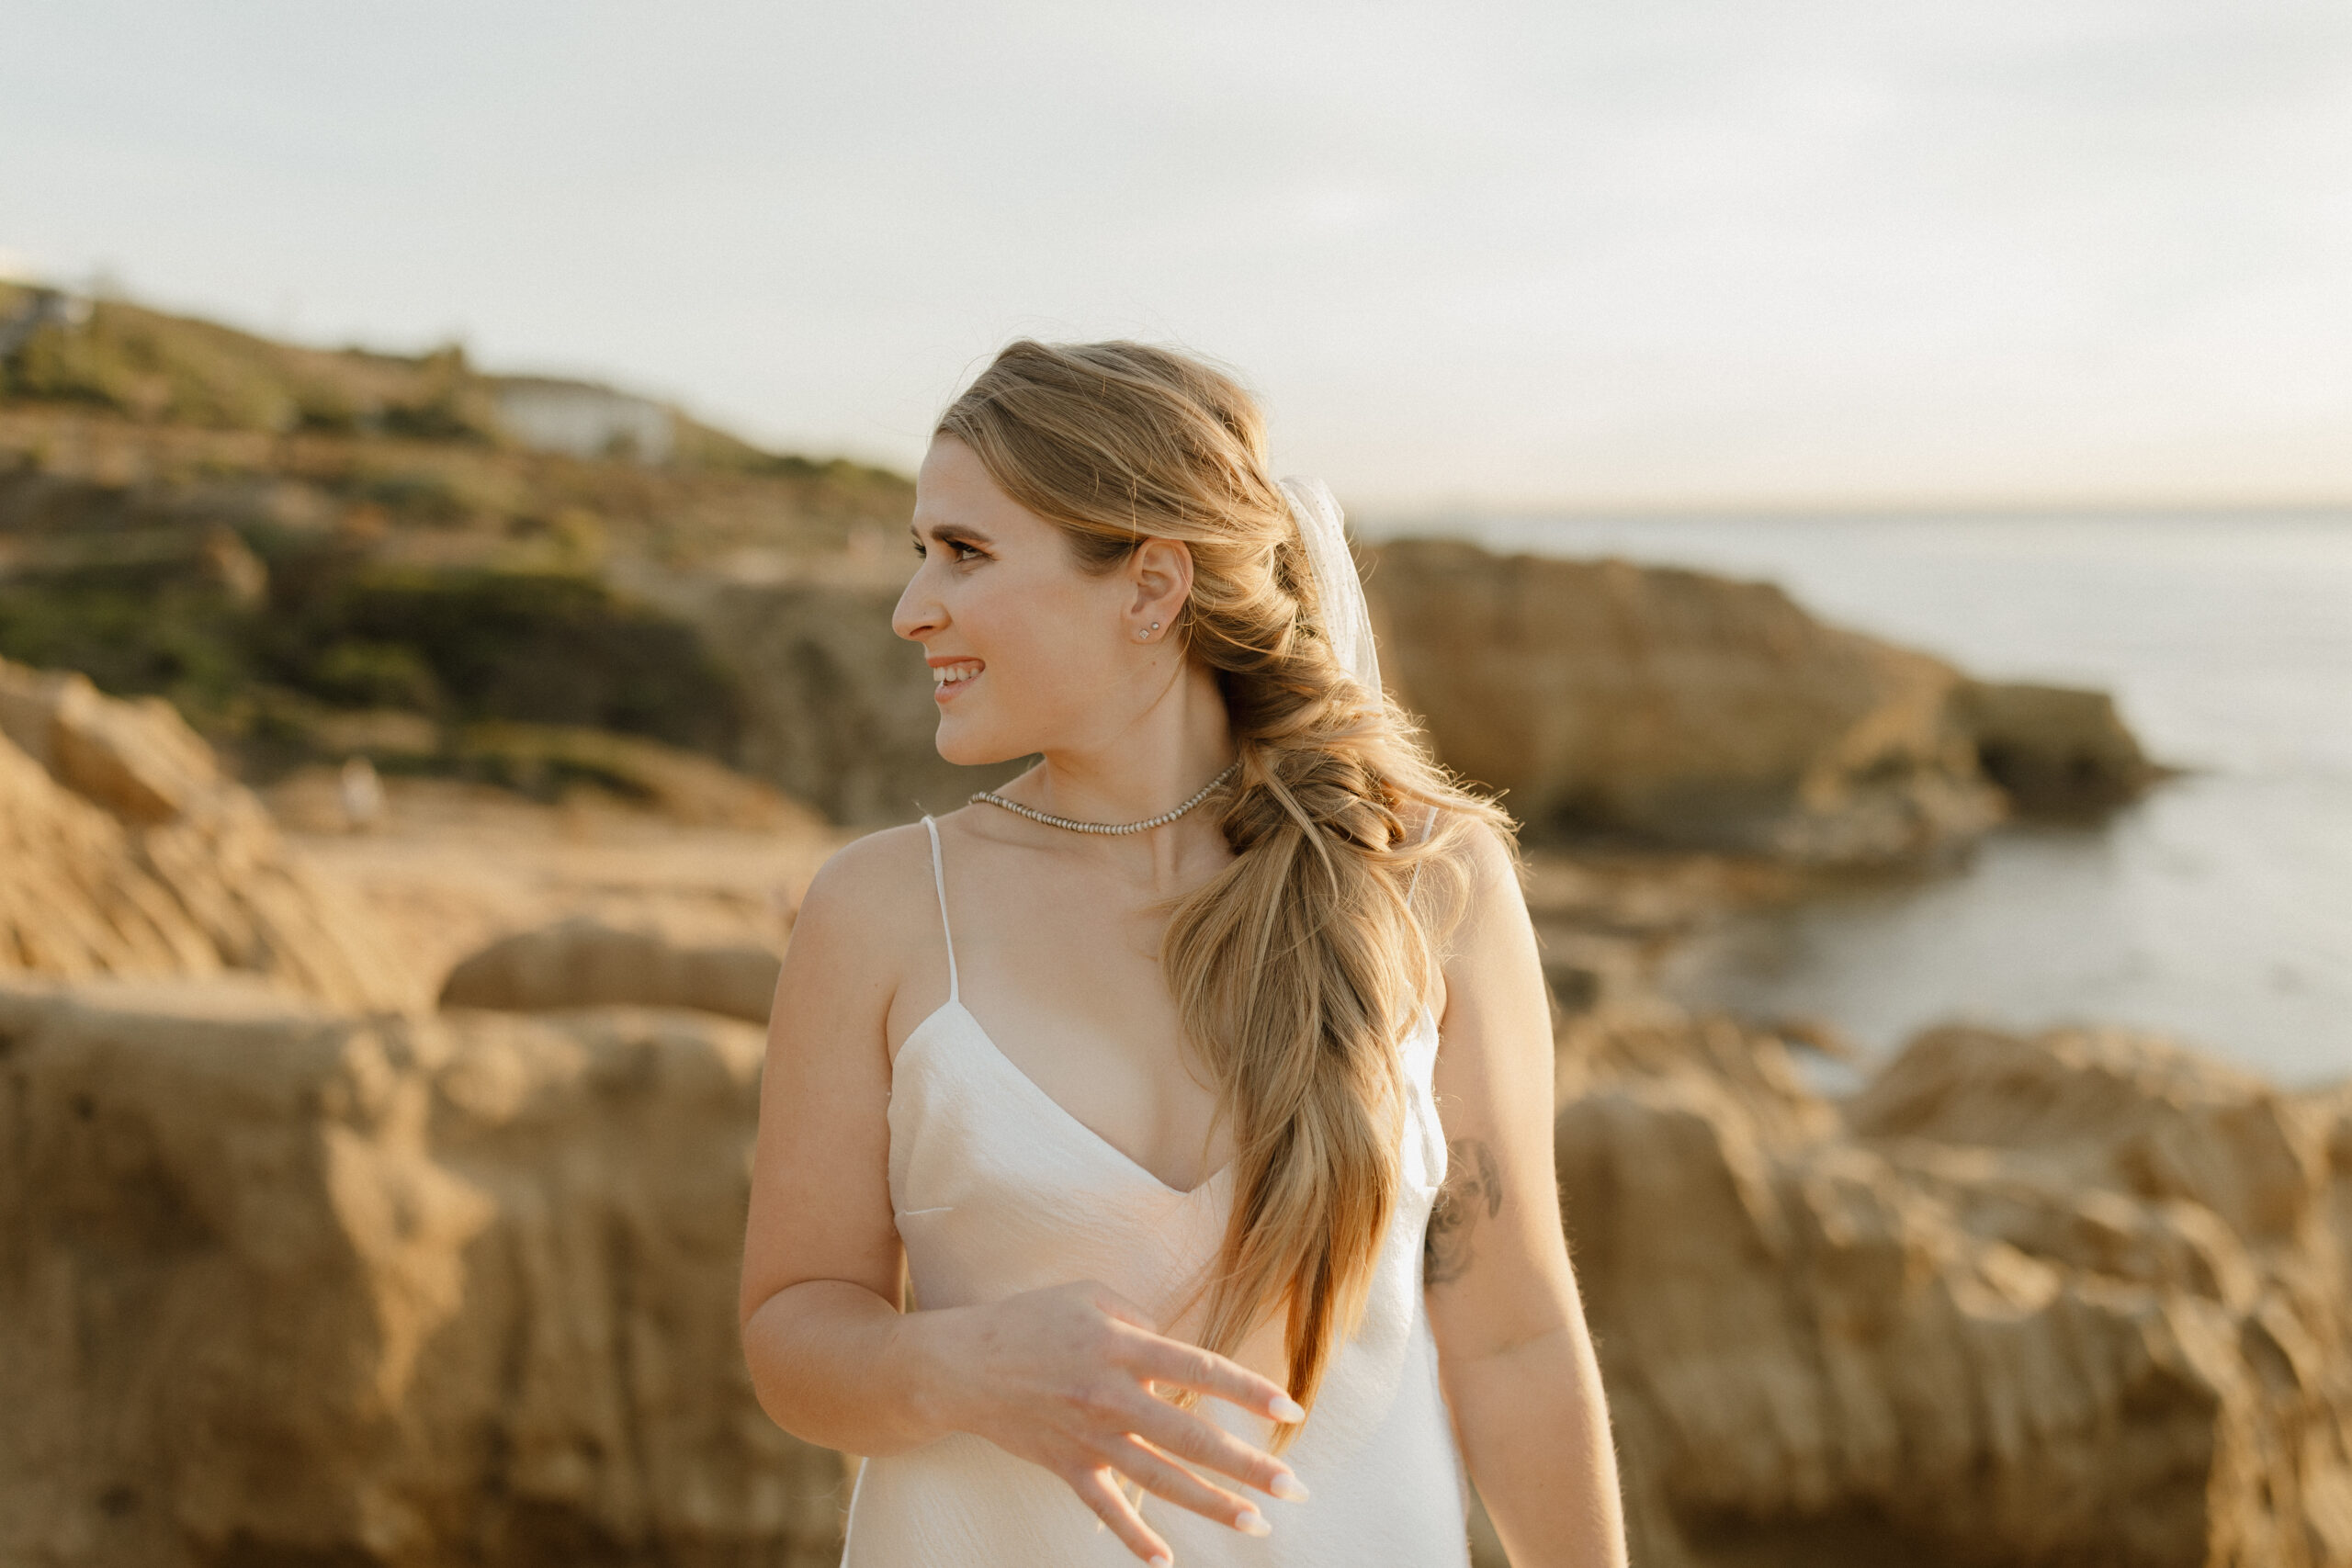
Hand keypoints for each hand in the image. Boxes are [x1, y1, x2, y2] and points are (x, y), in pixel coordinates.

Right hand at [914, 1280, 1310, 1563]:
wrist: (961, 1366)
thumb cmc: (1032, 1319)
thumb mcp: (1091, 1296)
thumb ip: (1143, 1321)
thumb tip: (1180, 1358)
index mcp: (1122, 1348)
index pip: (1199, 1370)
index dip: (1247, 1390)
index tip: (1291, 1408)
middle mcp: (1111, 1397)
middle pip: (1191, 1438)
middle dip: (1247, 1466)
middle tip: (1294, 1487)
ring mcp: (1089, 1438)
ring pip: (1161, 1480)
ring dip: (1211, 1504)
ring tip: (1257, 1523)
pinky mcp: (1066, 1466)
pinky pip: (1106, 1509)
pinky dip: (1134, 1537)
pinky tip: (1166, 1560)